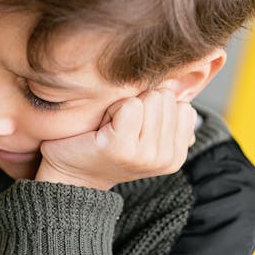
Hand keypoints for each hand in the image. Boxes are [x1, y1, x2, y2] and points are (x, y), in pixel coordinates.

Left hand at [35, 89, 197, 189]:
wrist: (70, 172)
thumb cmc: (105, 147)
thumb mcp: (145, 132)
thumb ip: (167, 111)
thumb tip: (181, 81)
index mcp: (176, 156)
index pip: (183, 107)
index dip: (154, 108)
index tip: (135, 127)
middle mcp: (164, 158)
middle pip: (165, 99)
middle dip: (140, 104)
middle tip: (120, 127)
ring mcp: (144, 155)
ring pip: (149, 99)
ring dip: (125, 106)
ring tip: (112, 127)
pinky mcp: (121, 146)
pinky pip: (130, 105)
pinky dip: (113, 109)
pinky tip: (103, 128)